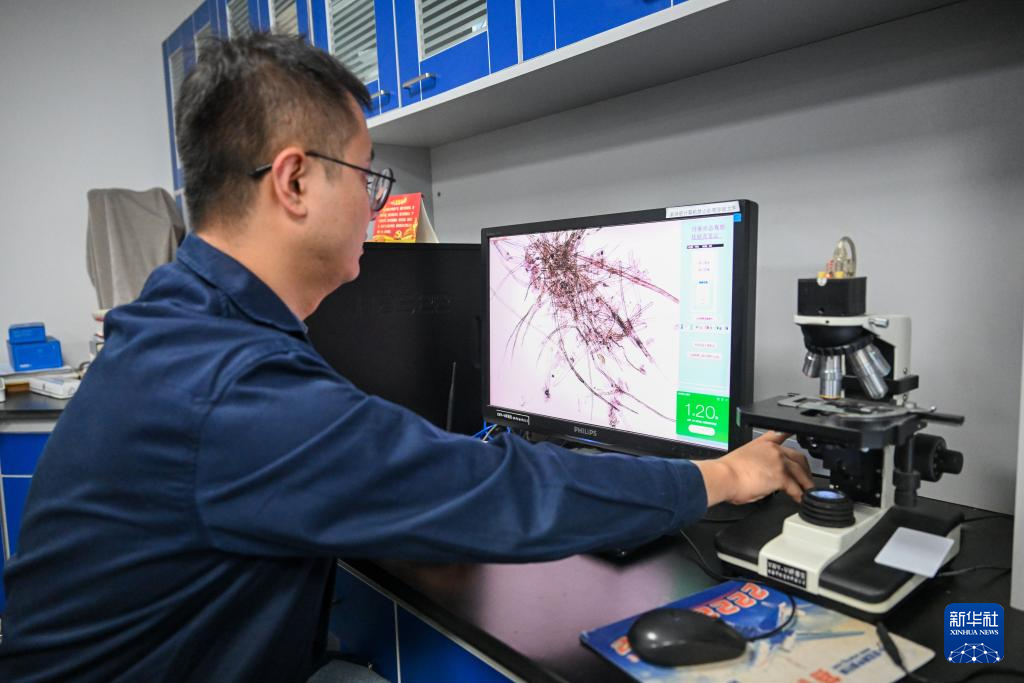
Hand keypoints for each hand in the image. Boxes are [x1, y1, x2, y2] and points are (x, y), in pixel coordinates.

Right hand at [694, 431, 813, 505]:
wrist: (723, 476)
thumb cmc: (726, 471)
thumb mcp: (742, 458)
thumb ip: (758, 463)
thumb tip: (763, 476)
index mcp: (762, 444)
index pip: (782, 435)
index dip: (793, 436)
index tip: (799, 438)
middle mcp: (773, 450)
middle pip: (798, 457)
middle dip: (804, 469)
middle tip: (805, 478)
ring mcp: (778, 462)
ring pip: (800, 473)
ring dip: (806, 484)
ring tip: (808, 493)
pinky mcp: (780, 476)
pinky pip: (795, 488)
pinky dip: (800, 495)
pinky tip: (800, 500)